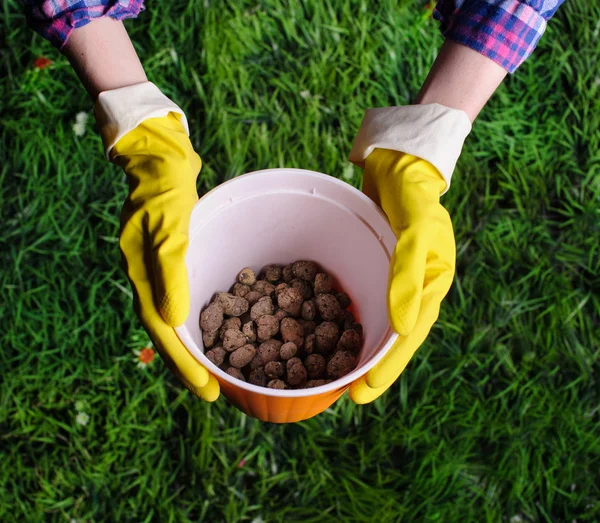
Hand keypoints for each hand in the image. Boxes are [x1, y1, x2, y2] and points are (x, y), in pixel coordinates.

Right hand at [111, 113, 218, 400]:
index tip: (208, 391)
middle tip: (216, 392)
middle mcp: (152, 278)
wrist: (161, 155)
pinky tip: (223, 325)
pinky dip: (205, 316)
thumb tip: (175, 321)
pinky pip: (192, 296)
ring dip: (200, 344)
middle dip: (193, 364)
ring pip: (182, 318)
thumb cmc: (164, 185)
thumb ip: (170, 271)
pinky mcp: (181, 257)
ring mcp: (165, 268)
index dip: (186, 365)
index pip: (165, 332)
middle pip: (172, 333)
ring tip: (220, 369)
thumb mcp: (169, 224)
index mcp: (143, 276)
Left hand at [349, 148, 455, 403]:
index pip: (407, 336)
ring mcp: (390, 278)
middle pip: (388, 335)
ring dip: (355, 346)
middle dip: (368, 365)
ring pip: (372, 320)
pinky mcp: (370, 264)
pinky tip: (323, 329)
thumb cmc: (414, 193)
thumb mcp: (417, 229)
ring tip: (333, 372)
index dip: (386, 366)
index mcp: (429, 285)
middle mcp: (410, 288)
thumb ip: (410, 274)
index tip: (364, 394)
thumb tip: (402, 327)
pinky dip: (342, 316)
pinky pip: (357, 297)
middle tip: (345, 395)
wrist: (400, 163)